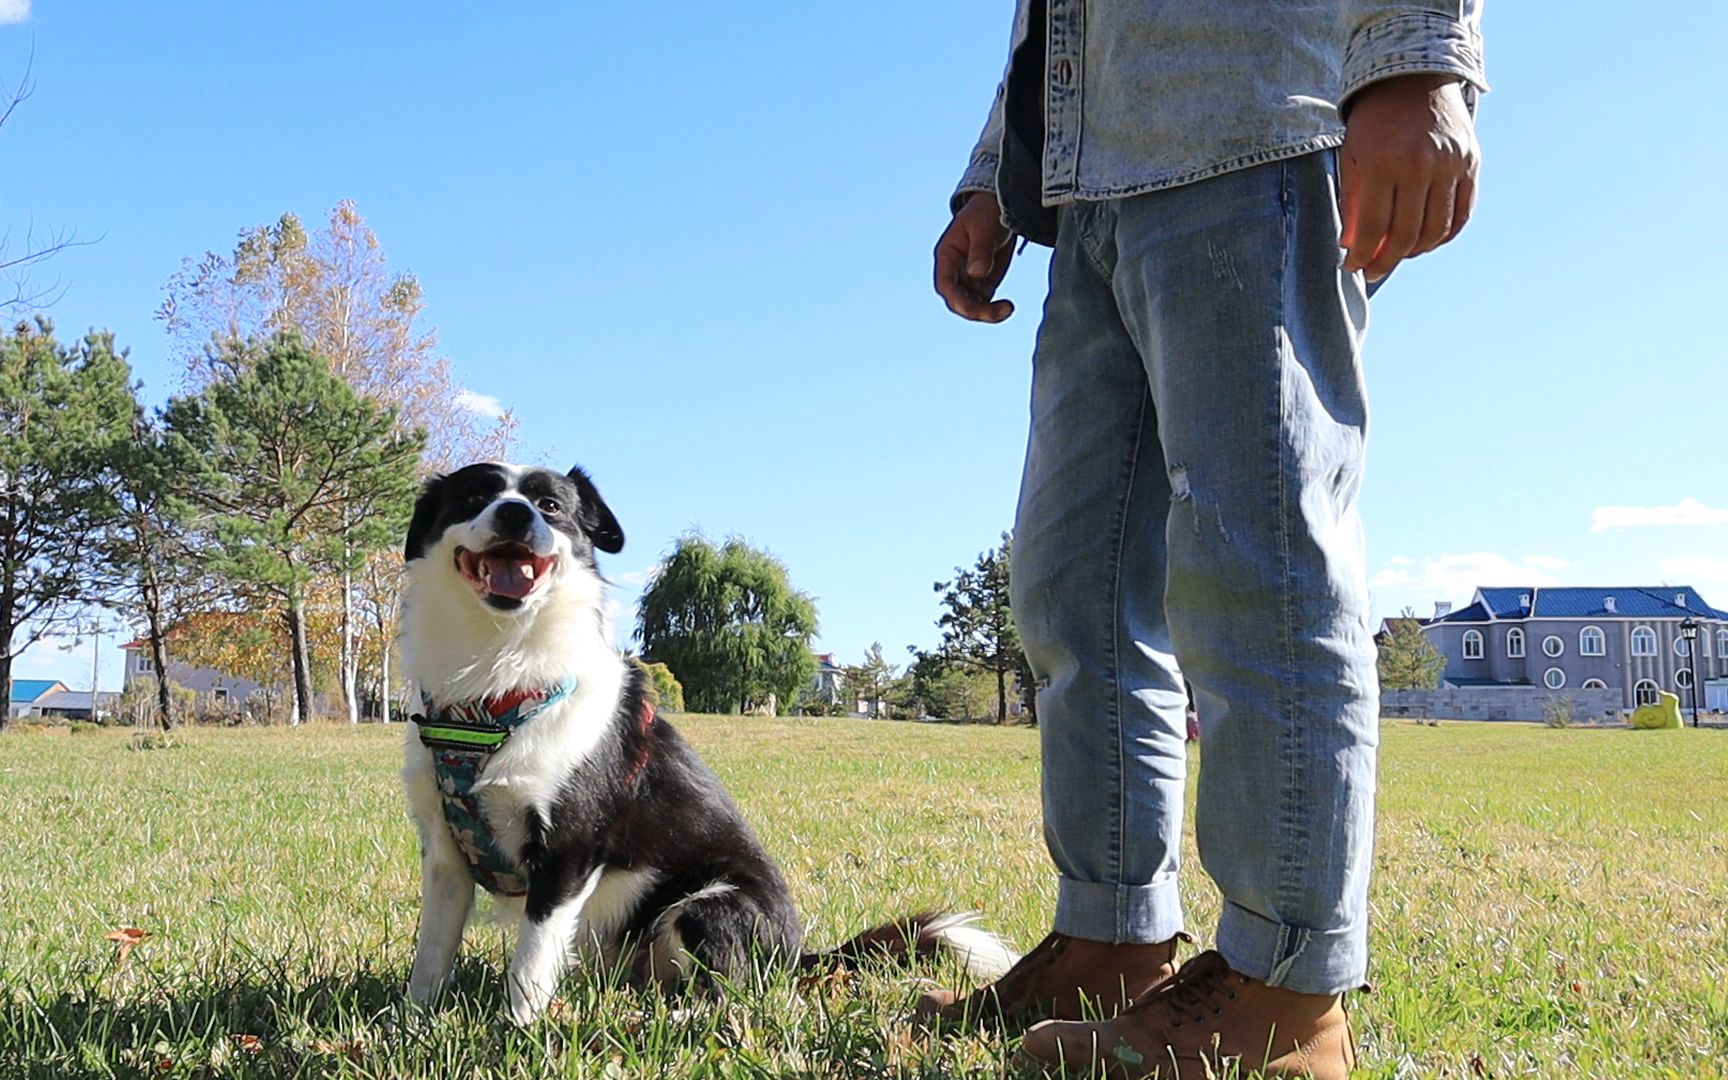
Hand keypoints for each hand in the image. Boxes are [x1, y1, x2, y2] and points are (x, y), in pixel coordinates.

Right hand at [934, 192, 1015, 321]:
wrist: (1001, 207)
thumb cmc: (985, 213)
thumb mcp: (982, 228)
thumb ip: (979, 251)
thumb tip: (976, 274)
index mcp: (947, 257)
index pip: (945, 284)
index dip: (955, 298)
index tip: (972, 307)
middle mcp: (955, 272)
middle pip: (958, 301)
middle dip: (975, 311)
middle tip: (998, 312)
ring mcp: (970, 279)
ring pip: (972, 306)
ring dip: (987, 313)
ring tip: (1008, 309)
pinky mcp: (985, 283)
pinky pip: (985, 303)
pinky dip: (994, 310)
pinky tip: (1007, 307)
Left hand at [1339, 73, 1478, 280]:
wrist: (1415, 78)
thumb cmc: (1374, 120)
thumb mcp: (1352, 154)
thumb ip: (1352, 201)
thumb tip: (1352, 246)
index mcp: (1383, 161)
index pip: (1374, 227)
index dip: (1362, 256)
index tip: (1352, 268)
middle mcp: (1420, 164)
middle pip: (1405, 234)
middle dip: (1385, 261)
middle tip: (1372, 271)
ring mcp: (1451, 163)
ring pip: (1436, 230)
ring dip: (1414, 252)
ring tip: (1396, 255)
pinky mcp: (1471, 162)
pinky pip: (1462, 213)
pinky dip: (1444, 235)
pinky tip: (1425, 241)